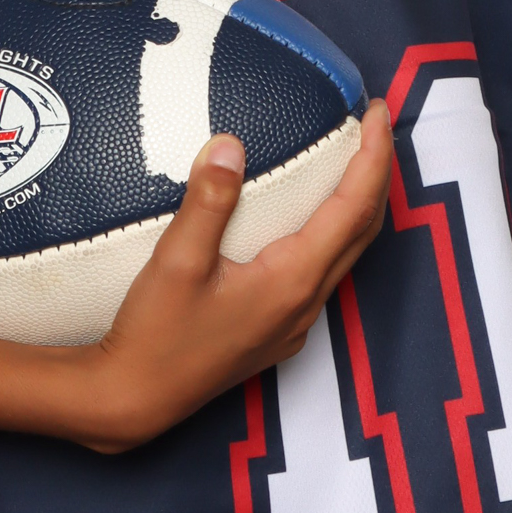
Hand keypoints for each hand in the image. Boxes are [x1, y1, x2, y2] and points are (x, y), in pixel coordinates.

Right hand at [72, 101, 392, 452]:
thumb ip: (207, 201)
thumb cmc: (153, 336)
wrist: (135, 400)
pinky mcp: (277, 332)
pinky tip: (307, 219)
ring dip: (357, 205)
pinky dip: (331, 233)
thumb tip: (230, 145)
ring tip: (349, 161)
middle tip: (372, 125)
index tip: (376, 113)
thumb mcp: (176, 262)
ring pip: (346, 254)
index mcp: (292, 281)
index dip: (373, 157)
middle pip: (364, 230)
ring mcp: (294, 323)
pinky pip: (322, 273)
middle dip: (376, 174)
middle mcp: (305, 303)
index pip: (354, 208)